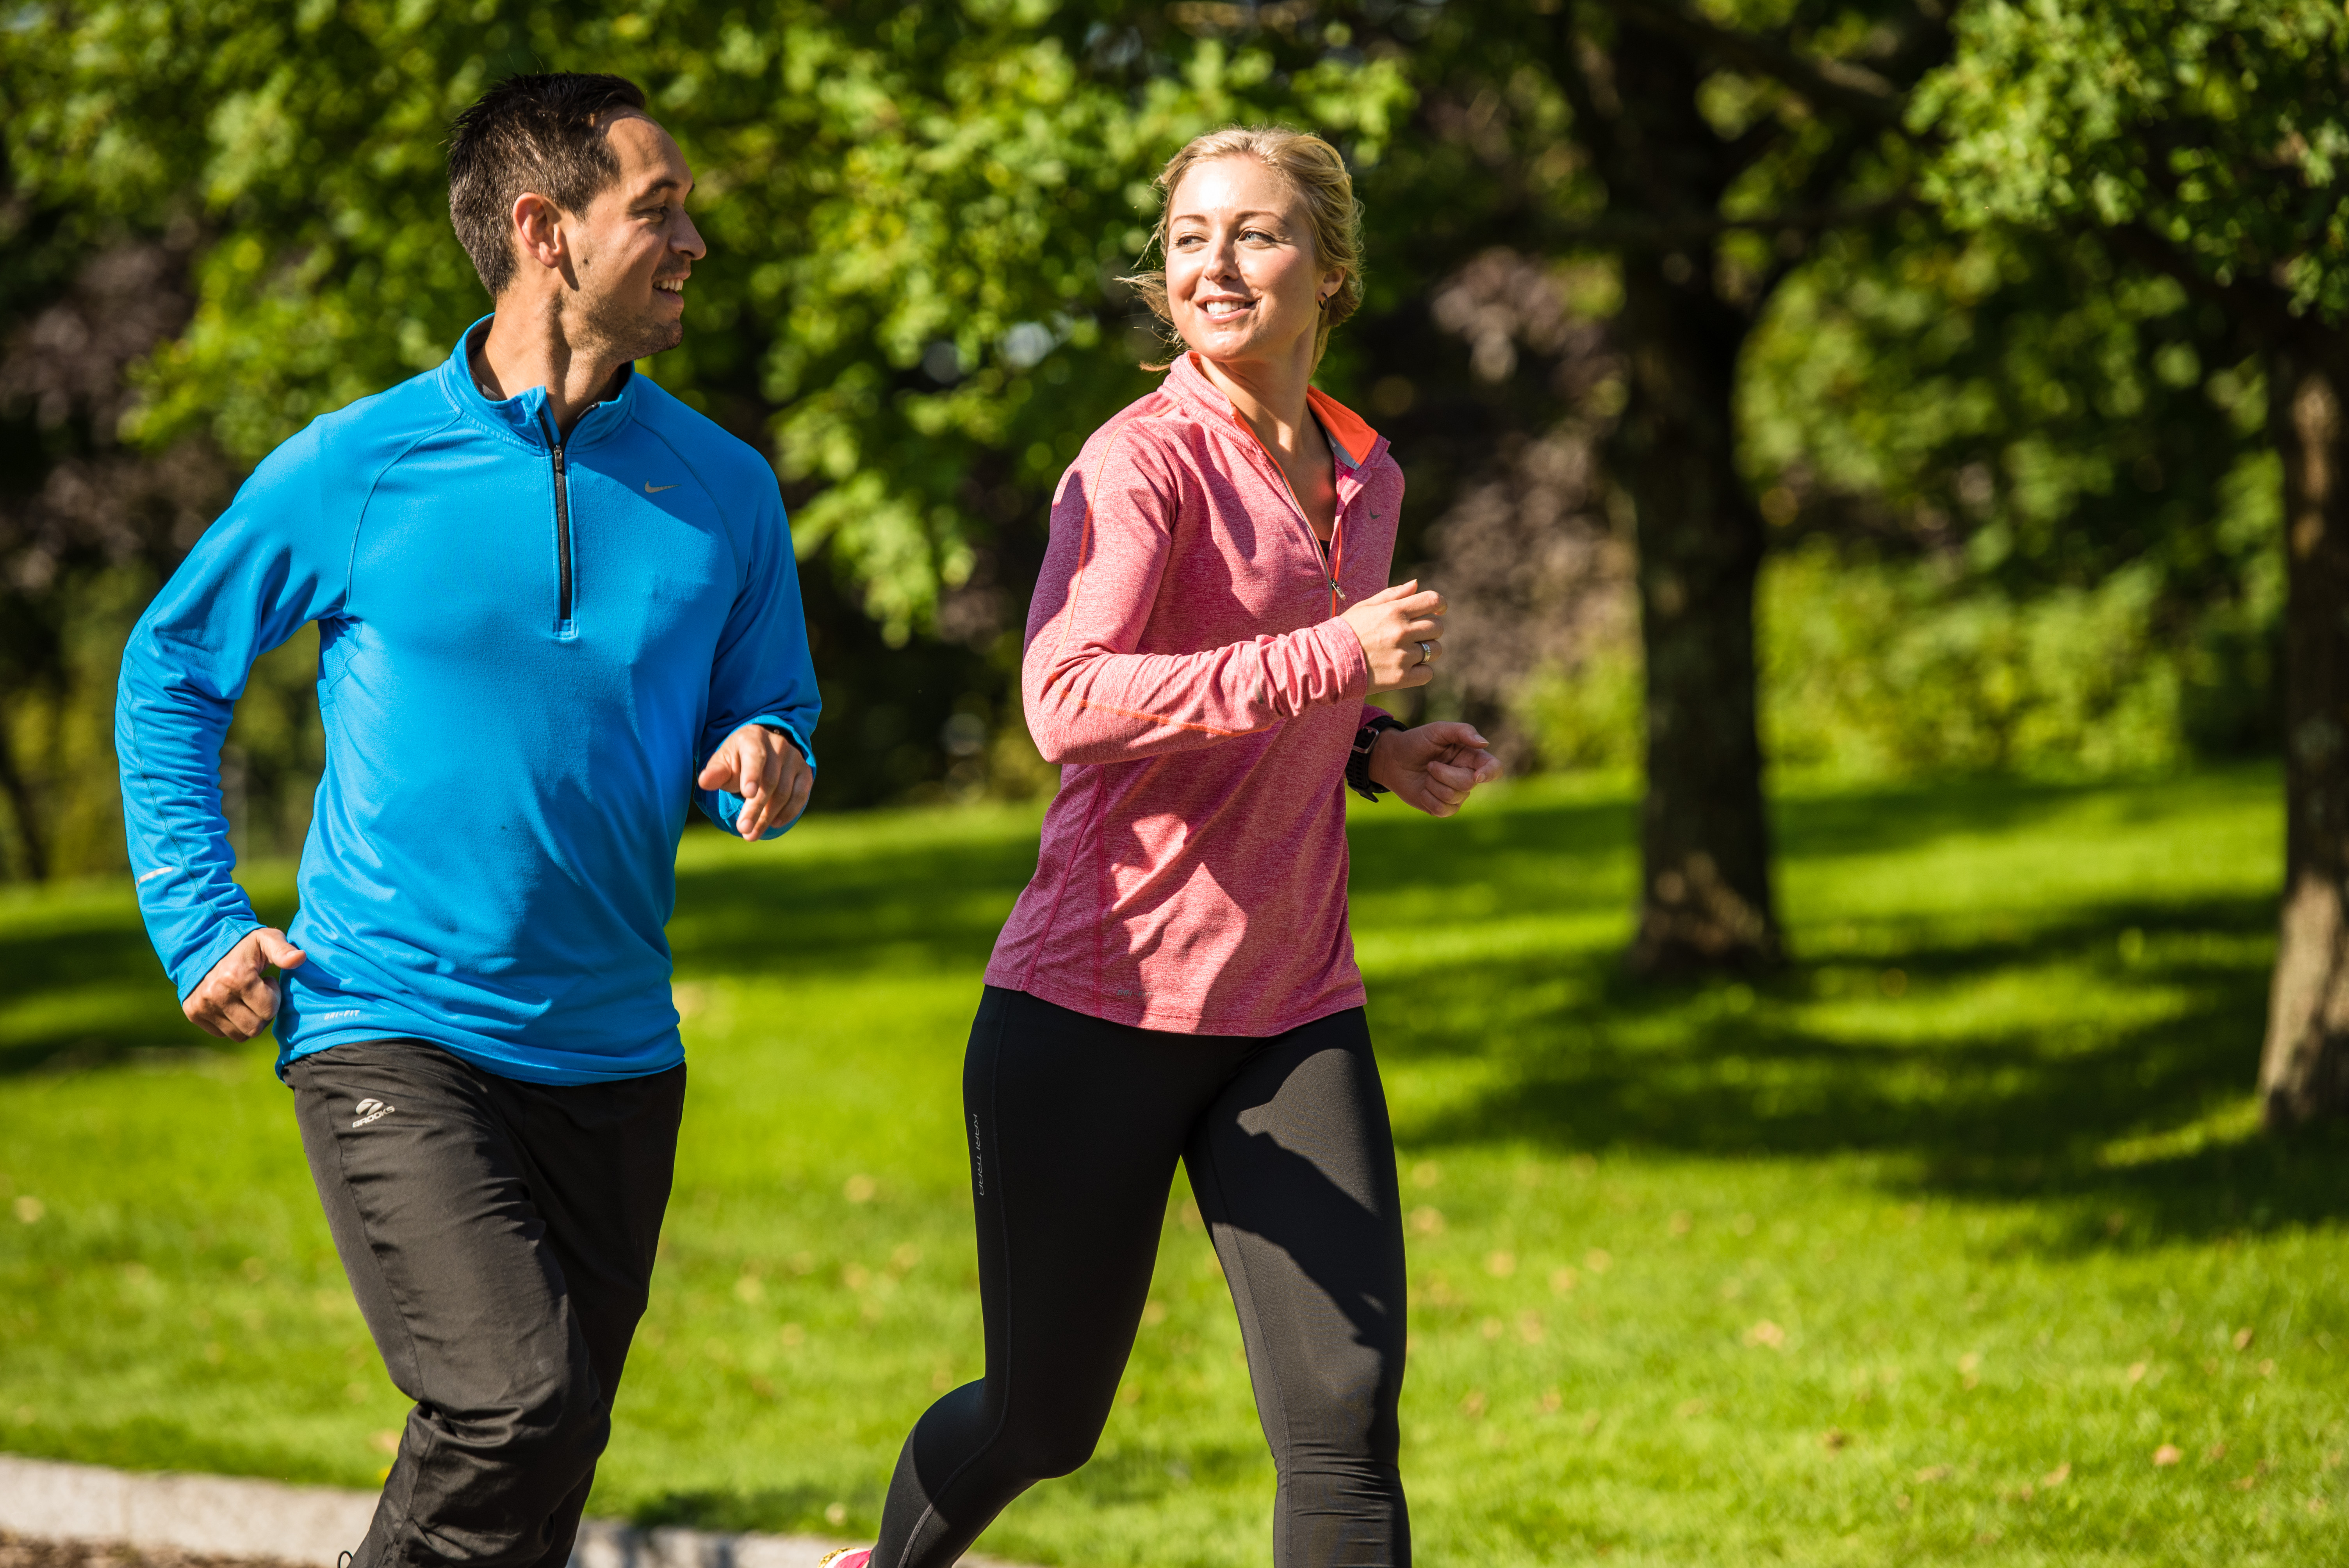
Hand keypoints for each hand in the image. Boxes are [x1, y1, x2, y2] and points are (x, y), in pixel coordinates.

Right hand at [183, 927, 305, 1040]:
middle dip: (263, 1013)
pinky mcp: (193, 1013)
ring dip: (248, 1020)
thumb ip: (283, 950)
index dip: (274, 996)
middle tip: (258, 993)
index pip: (269, 1010)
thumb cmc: (242, 943)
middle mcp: (216, 995)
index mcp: (236, 977)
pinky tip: (232, 1002)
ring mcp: (202, 1006)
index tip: (266, 981)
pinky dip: (231, 1022)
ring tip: (245, 997)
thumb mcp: (266, 939)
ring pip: (239, 1035)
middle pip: (255, 1028)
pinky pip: (222, 1033)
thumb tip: (300, 958)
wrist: (203, 944)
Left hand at [697, 722, 813, 841]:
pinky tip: (775, 823)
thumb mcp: (723, 761)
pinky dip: (789, 812)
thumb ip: (715, 772)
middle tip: (743, 829)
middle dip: (756, 808)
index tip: (747, 794)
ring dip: (768, 816)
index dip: (752, 775)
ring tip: (752, 834)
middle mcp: (779, 745)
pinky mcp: (805, 772)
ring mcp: (795, 759)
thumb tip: (704, 782)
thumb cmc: (738, 759)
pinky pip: (800, 795)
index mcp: (754, 738)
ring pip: (785, 792)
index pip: (755, 757)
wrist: (763, 749)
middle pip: (770, 781)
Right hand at [1339, 580, 1445, 693]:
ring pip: (1435, 650)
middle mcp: (1401, 632)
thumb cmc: (1347, 631)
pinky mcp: (1401, 678)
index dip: (1439, 604)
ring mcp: (1403, 656)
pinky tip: (1406, 668)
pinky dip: (1421, 671)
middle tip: (1415, 635)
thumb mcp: (1366, 607)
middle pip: (1438, 627)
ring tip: (1408, 652)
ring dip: (1427, 650)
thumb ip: (1393, 595)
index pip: (1433, 600)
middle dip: (1430, 629)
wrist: (1328, 662)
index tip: (1437, 610)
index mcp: (1394, 611)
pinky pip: (1428, 673)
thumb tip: (1417, 584)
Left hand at [1368, 722, 1500, 816]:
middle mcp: (1468, 776)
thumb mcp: (1438, 730)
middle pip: (1469, 783)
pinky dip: (1428, 799)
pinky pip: (1442, 810)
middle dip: (1444, 774)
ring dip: (1433, 784)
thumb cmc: (1417, 742)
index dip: (1490, 773)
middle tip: (1430, 764)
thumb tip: (1485, 743)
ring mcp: (1456, 794)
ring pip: (1454, 797)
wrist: (1392, 759)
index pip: (1494, 768)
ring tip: (1426, 775)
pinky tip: (1422, 790)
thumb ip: (1462, 731)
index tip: (1477, 775)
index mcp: (1471, 757)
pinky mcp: (1442, 807)